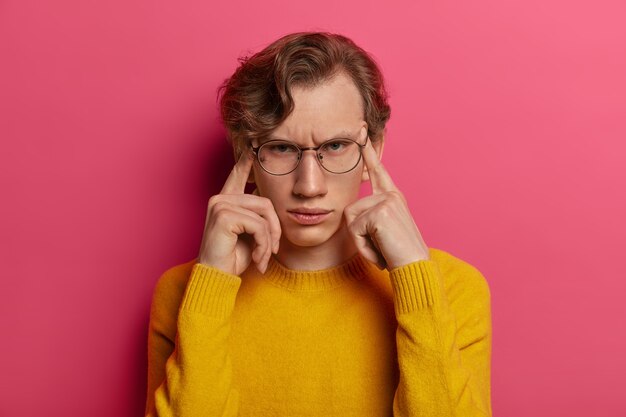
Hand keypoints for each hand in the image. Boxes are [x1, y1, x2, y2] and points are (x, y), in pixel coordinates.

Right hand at [197, 151, 280, 274]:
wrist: (216, 278)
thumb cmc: (232, 259)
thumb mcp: (251, 235)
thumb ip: (257, 217)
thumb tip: (270, 204)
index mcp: (225, 202)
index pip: (237, 176)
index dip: (246, 163)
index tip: (252, 149)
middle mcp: (220, 199)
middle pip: (265, 202)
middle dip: (275, 229)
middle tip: (272, 251)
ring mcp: (220, 205)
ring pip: (264, 215)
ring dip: (269, 240)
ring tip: (264, 257)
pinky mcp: (224, 216)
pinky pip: (258, 225)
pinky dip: (263, 244)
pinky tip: (257, 259)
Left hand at [344, 138, 428, 269]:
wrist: (416, 267)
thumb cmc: (399, 255)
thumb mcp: (384, 232)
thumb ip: (371, 218)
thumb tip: (349, 213)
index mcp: (393, 198)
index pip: (377, 170)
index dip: (367, 151)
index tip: (360, 130)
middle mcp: (391, 195)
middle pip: (350, 210)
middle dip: (358, 234)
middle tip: (382, 246)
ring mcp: (386, 201)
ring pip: (350, 220)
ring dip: (361, 242)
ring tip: (382, 248)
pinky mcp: (379, 212)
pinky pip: (354, 230)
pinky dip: (363, 247)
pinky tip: (381, 250)